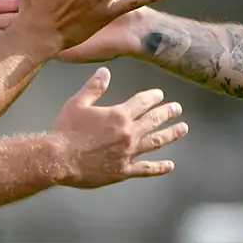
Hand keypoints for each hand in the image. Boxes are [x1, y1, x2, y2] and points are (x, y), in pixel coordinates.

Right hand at [51, 69, 186, 187]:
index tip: (160, 94)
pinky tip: (170, 165)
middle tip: (177, 108)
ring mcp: (128, 153)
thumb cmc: (66, 130)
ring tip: (183, 129)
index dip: (152, 97)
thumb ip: (94, 88)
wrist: (60, 159)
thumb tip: (105, 71)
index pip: (141, 102)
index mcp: (119, 115)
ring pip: (156, 142)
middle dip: (167, 112)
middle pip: (153, 120)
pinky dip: (159, 167)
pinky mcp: (124, 170)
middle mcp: (128, 133)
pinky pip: (146, 169)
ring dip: (171, 134)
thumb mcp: (78, 103)